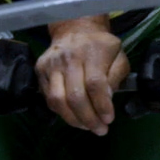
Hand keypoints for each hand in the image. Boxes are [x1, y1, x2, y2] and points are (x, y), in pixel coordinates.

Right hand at [37, 16, 128, 134]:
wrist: (74, 30)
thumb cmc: (101, 47)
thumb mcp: (118, 56)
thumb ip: (116, 77)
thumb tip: (107, 99)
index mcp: (92, 51)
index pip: (94, 84)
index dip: (102, 106)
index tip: (109, 119)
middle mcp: (68, 57)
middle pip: (75, 96)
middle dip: (89, 119)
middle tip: (99, 129)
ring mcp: (51, 64)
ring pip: (58, 100)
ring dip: (73, 120)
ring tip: (86, 126)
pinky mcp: (40, 70)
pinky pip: (49, 98)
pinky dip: (62, 113)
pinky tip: (74, 116)